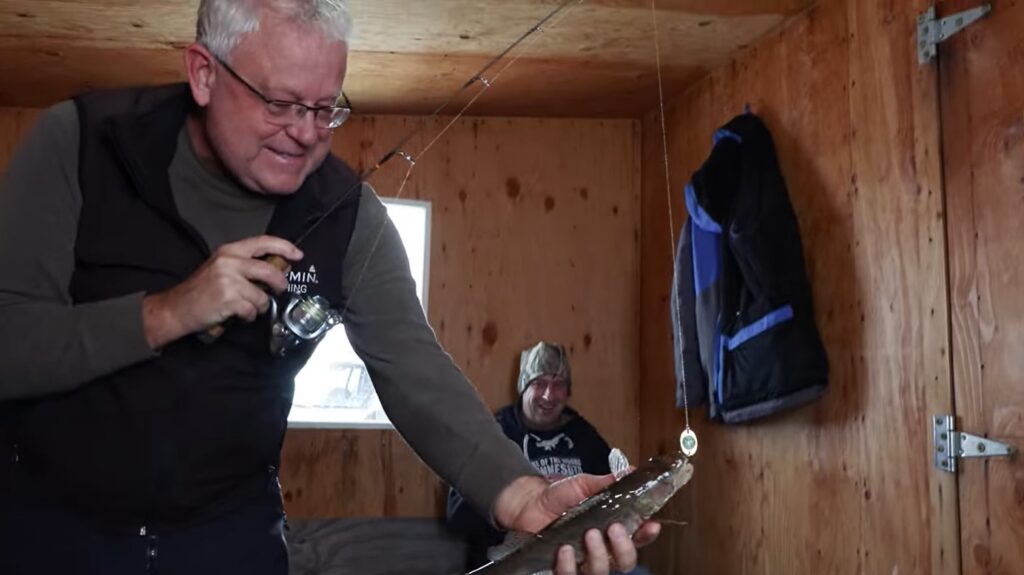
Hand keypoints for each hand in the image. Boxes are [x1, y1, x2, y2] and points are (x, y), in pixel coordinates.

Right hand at [142, 235, 302, 348]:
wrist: (176, 308)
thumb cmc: (201, 289)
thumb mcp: (222, 268)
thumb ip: (246, 265)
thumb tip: (278, 267)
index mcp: (229, 251)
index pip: (263, 242)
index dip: (284, 247)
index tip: (298, 255)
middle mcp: (230, 262)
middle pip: (270, 271)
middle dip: (280, 284)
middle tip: (279, 290)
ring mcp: (229, 281)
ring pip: (263, 295)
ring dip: (261, 305)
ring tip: (249, 307)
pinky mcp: (228, 299)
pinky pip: (253, 310)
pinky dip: (249, 316)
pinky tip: (239, 314)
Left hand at [493, 474, 661, 573]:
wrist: (527, 501)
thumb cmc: (558, 495)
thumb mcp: (583, 484)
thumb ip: (606, 482)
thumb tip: (629, 471)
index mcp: (613, 529)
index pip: (639, 538)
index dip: (647, 535)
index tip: (651, 525)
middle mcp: (602, 549)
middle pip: (625, 562)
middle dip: (624, 548)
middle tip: (614, 528)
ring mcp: (583, 561)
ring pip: (601, 571)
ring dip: (599, 555)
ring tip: (589, 534)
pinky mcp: (563, 568)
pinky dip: (570, 565)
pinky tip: (564, 550)